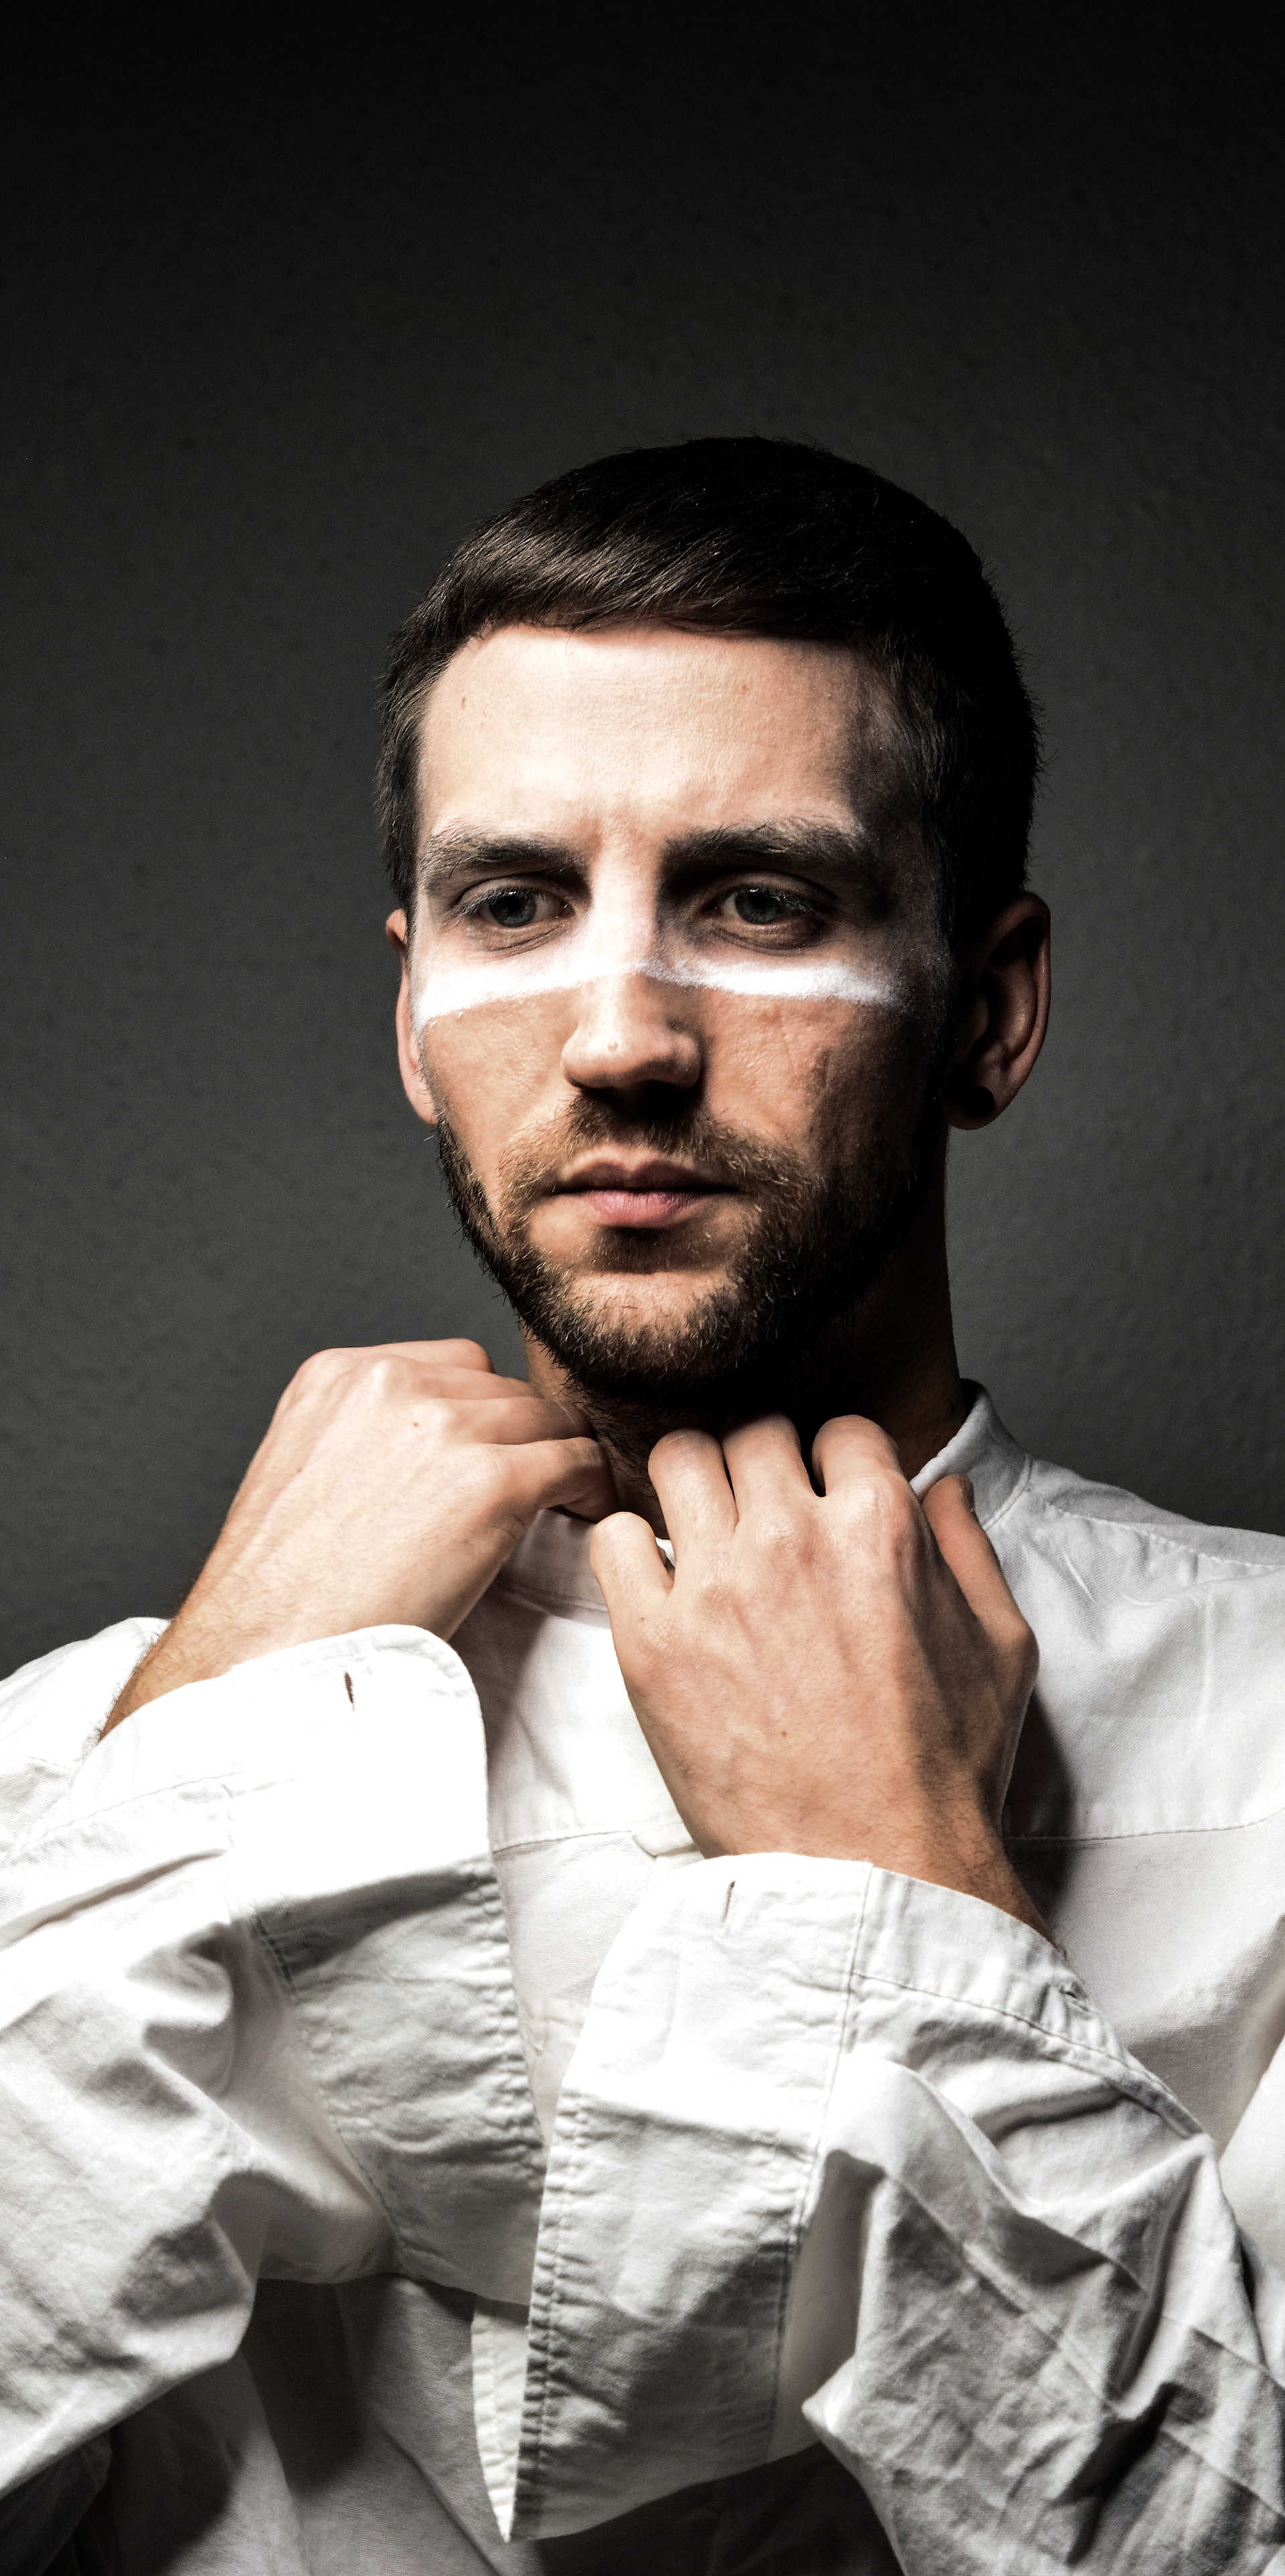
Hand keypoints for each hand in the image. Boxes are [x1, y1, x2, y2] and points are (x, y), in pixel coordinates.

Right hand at [106, 1339, 612, 1729]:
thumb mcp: (304, 1477)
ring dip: (562, 1461)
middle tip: (543, 1487)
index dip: (484, 1416)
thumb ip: (365, 1440)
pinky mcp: (491, 1482)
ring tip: (567, 1503)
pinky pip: (577, 1461)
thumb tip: (431, 1457)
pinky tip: (586, 1513)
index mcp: (341, 1375)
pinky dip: (592, 1487)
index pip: (456, 1365)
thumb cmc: (283, 1596)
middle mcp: (392, 1384)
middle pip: (504, 1390)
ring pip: (549, 1421)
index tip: (494, 1456)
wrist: (270, 1653)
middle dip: (525, 1439)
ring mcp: (444, 1428)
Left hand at [590, 1414, 1042, 1927]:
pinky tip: (657, 1582)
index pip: (841, 1430)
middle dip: (763, 1463)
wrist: (874, 1870)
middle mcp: (794, 1538)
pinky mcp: (653, 1641)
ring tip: (704, 1531)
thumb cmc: (942, 1771)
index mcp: (881, 1527)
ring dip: (694, 1485)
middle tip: (762, 1512)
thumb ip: (971, 1550)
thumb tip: (947, 1485)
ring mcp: (716, 1585)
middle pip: (754, 1432)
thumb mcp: (1001, 1647)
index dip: (836, 1461)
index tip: (826, 1496)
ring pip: (678, 1458)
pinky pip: (614, 1539)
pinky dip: (630, 1548)